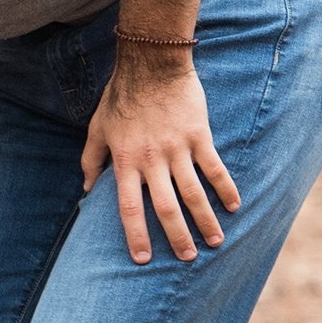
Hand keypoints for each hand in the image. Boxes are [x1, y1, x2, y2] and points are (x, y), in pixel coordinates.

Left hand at [79, 49, 239, 263]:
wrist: (152, 64)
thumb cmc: (121, 97)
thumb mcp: (97, 128)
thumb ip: (91, 160)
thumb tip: (87, 190)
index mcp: (125, 161)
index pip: (129, 207)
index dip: (136, 234)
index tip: (142, 258)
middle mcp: (152, 160)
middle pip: (166, 207)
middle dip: (177, 237)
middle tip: (187, 258)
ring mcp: (177, 149)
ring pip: (194, 193)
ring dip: (205, 220)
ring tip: (214, 242)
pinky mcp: (199, 136)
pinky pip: (215, 168)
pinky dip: (225, 189)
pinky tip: (234, 206)